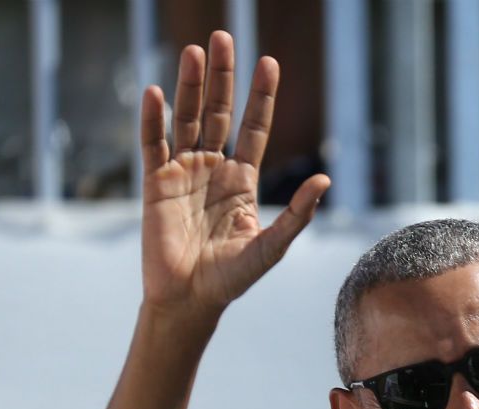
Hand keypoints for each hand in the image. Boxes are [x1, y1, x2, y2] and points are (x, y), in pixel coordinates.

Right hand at [138, 31, 327, 317]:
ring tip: (194, 51)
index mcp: (242, 180)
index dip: (260, 96)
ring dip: (191, 86)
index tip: (269, 62)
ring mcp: (183, 173)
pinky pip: (153, 144)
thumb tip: (325, 180)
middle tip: (223, 37)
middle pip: (219, 112)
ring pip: (187, 119)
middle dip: (223, 76)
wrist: (190, 300)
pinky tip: (156, 93)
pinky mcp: (155, 184)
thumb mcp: (270, 247)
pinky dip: (153, 119)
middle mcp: (213, 169)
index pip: (253, 128)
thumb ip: (297, 214)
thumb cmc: (231, 278)